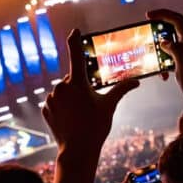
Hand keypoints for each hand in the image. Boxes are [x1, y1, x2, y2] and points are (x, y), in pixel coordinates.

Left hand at [42, 30, 138, 155]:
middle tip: (88, 104)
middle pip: (72, 79)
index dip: (75, 40)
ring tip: (79, 115)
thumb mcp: (109, 105)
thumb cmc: (95, 127)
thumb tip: (136, 81)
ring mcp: (51, 98)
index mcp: (77, 82)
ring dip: (71, 97)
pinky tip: (70, 119)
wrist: (77, 150)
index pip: (75, 53)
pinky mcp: (45, 109)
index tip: (75, 31)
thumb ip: (121, 89)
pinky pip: (55, 103)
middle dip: (80, 86)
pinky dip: (62, 107)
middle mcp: (61, 87)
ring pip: (63, 91)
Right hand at [148, 9, 182, 108]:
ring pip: (169, 46)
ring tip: (153, 60)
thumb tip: (164, 42)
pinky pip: (169, 60)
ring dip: (159, 52)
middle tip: (147, 37)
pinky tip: (162, 76)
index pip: (176, 19)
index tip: (148, 16)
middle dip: (158, 33)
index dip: (162, 14)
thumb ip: (173, 47)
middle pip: (171, 30)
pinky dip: (163, 65)